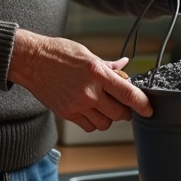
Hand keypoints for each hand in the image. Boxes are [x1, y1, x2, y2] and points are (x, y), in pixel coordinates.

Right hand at [8, 29, 152, 132]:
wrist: (31, 61)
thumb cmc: (58, 53)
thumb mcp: (87, 54)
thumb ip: (108, 66)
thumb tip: (125, 66)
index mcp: (97, 73)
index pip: (128, 94)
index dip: (143, 105)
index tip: (149, 110)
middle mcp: (89, 92)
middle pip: (119, 113)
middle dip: (124, 110)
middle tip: (121, 103)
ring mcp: (77, 105)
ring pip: (105, 123)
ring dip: (108, 117)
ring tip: (101, 105)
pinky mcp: (67, 113)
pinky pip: (89, 126)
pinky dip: (93, 121)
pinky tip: (89, 110)